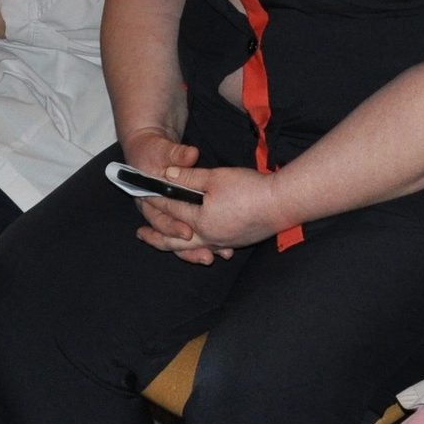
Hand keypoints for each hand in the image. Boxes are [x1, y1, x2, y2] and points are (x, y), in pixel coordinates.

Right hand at [119, 130, 213, 263]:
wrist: (146, 150)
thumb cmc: (151, 150)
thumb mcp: (162, 150)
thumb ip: (177, 154)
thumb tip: (191, 156)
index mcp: (147, 200)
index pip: (160, 218)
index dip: (173, 227)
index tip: (188, 232)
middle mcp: (157, 212)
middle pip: (172, 237)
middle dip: (190, 249)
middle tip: (207, 256)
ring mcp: (170, 214)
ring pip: (183, 239)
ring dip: (200, 249)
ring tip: (219, 256)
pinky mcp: (183, 214)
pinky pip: (193, 231)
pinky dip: (206, 241)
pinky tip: (224, 249)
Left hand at [132, 164, 286, 264]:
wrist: (282, 204)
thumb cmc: (249, 189)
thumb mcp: (217, 177)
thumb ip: (190, 177)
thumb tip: (168, 175)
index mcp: (199, 220)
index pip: (171, 208)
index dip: (156, 199)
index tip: (143, 195)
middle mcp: (208, 236)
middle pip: (174, 240)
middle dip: (156, 236)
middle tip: (141, 235)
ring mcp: (222, 241)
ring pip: (192, 248)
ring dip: (176, 246)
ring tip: (167, 243)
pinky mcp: (235, 241)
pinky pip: (210, 248)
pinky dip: (199, 249)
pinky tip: (201, 247)